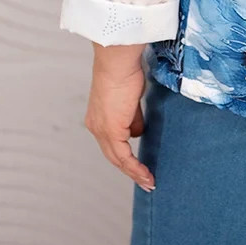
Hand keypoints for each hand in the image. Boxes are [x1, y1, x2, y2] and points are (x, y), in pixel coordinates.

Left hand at [83, 43, 154, 190]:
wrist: (117, 62)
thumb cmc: (124, 71)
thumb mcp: (130, 98)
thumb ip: (132, 117)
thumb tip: (138, 132)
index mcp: (98, 118)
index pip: (111, 143)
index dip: (124, 156)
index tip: (138, 165)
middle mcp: (96, 127)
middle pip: (112, 156)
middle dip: (130, 170)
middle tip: (145, 180)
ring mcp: (102, 130)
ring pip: (118, 159)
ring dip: (134, 173)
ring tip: (149, 182)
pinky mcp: (111, 131)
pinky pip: (124, 157)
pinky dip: (135, 168)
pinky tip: (146, 174)